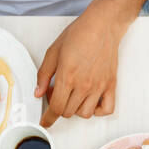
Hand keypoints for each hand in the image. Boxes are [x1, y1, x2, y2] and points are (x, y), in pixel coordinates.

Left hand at [36, 7, 123, 126]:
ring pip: (85, 114)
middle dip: (59, 107)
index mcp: (67, 76)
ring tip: (73, 95)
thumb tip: (38, 92)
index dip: (48, 118)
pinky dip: (98, 111)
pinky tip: (91, 102)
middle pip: (68, 112)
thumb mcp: (53, 51)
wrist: (102, 26)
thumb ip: (44, 74)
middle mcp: (84, 85)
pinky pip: (106, 110)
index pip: (56, 108)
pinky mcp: (110, 85)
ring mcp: (98, 87)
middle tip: (58, 92)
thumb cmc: (79, 34)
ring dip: (76, 109)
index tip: (45, 122)